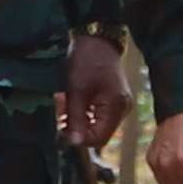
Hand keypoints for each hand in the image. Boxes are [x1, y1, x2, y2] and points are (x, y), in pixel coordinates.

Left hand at [57, 30, 128, 156]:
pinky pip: (97, 115)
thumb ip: (76, 119)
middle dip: (76, 126)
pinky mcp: (113, 101)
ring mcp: (118, 105)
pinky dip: (83, 112)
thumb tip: (74, 143)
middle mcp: (122, 109)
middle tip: (60, 113)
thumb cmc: (87, 61)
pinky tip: (72, 101)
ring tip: (64, 103)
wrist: (97, 40)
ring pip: (95, 125)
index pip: (98, 139)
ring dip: (77, 119)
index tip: (60, 128)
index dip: (78, 138)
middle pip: (97, 133)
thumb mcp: (77, 91)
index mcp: (116, 107)